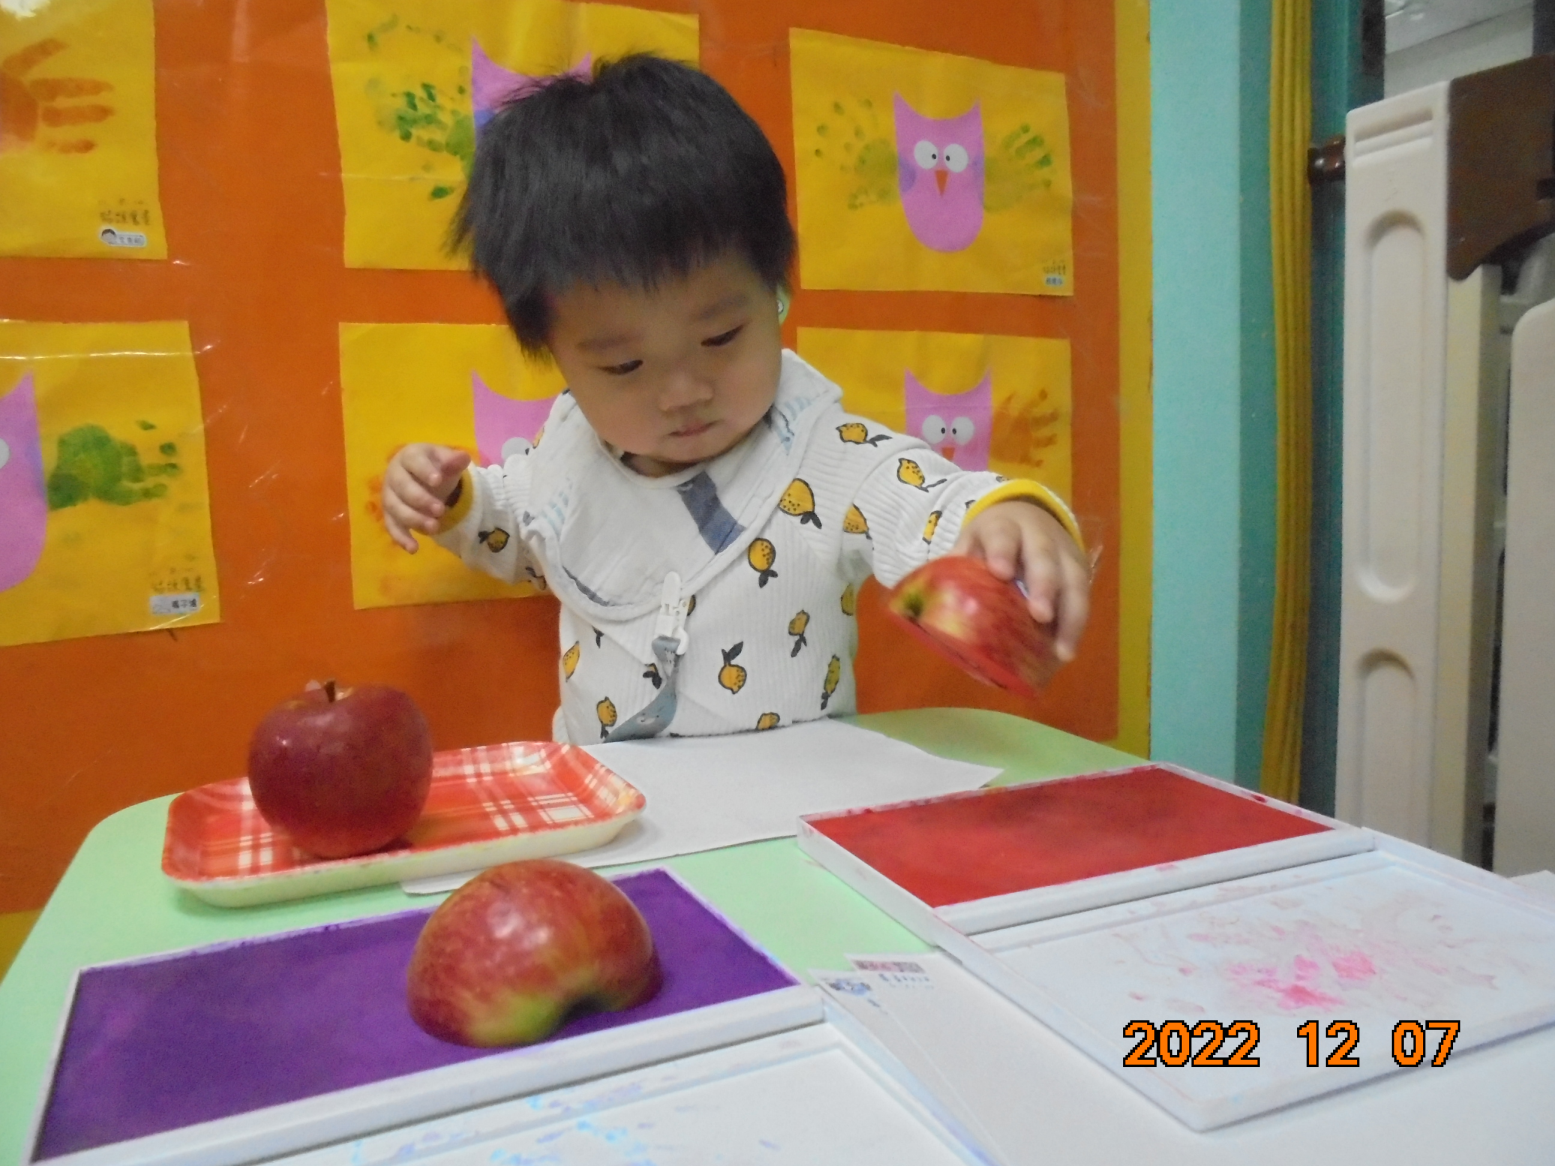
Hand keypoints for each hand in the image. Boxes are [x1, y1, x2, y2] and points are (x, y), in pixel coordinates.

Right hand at [382, 444, 470, 553]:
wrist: (425, 477)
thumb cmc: (436, 467)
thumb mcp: (447, 462)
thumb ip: (454, 461)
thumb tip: (463, 457)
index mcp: (409, 456)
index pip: (414, 461)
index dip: (424, 470)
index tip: (437, 481)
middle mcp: (394, 474)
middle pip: (402, 486)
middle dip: (420, 499)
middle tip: (440, 510)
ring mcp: (389, 495)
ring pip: (395, 507)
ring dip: (413, 519)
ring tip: (435, 527)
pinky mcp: (389, 513)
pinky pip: (391, 526)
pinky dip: (401, 537)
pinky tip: (414, 548)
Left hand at [953, 499, 1090, 661]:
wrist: (1026, 513)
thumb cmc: (990, 539)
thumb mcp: (971, 542)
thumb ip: (958, 566)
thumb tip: (930, 605)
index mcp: (1003, 525)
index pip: (1002, 535)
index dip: (1002, 551)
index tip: (1000, 573)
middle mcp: (1039, 535)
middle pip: (1044, 557)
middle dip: (1044, 585)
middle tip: (1040, 616)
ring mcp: (1064, 550)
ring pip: (1074, 579)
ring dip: (1070, 615)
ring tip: (1062, 651)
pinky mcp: (1079, 568)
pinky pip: (1083, 596)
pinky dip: (1077, 624)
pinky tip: (1067, 649)